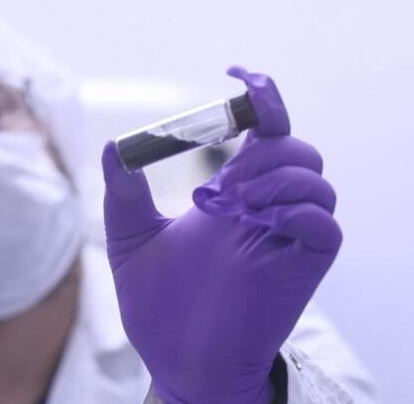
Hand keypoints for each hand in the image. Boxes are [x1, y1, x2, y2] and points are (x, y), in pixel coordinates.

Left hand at [101, 67, 341, 402]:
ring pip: (316, 178)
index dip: (260, 99)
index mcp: (229, 196)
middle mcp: (262, 210)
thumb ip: (123, 195)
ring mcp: (284, 238)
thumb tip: (113, 149)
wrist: (178, 361)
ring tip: (227, 204)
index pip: (262, 135)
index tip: (236, 76)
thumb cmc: (158, 305)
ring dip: (274, 176)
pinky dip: (296, 208)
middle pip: (295, 148)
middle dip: (262, 149)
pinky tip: (253, 218)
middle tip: (215, 185)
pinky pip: (324, 223)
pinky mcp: (301, 266)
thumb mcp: (130, 240)